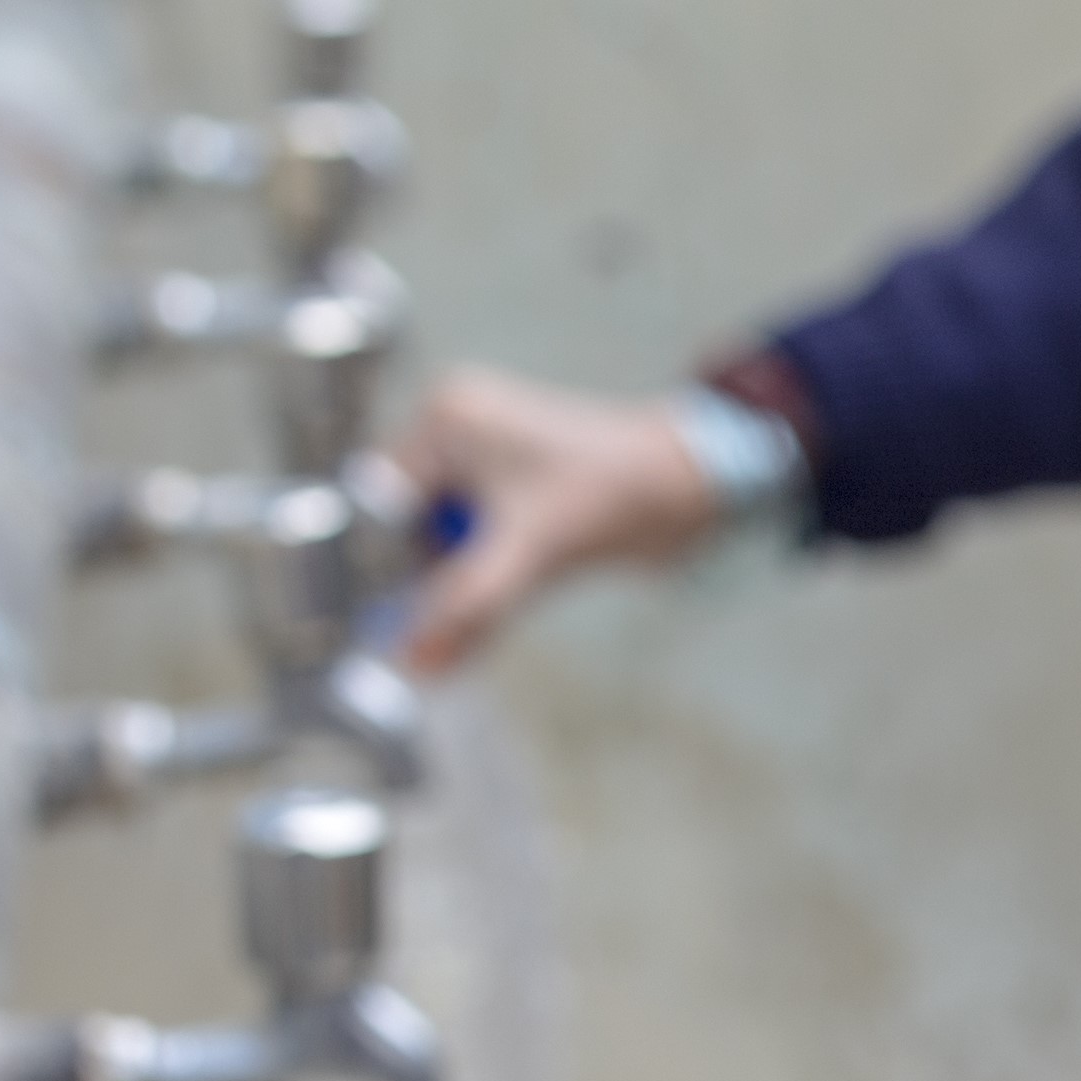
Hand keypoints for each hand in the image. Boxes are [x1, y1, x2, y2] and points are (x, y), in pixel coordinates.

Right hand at [392, 366, 729, 673]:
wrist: (697, 486)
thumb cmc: (617, 495)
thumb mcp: (531, 552)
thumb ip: (468, 607)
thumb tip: (411, 661)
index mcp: (447, 419)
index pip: (384, 504)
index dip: (384, 564)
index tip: (384, 626)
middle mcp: (460, 428)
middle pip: (411, 523)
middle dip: (426, 581)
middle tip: (424, 645)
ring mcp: (490, 457)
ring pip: (450, 540)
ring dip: (460, 588)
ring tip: (458, 637)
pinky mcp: (521, 490)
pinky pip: (484, 544)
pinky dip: (488, 582)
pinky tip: (481, 626)